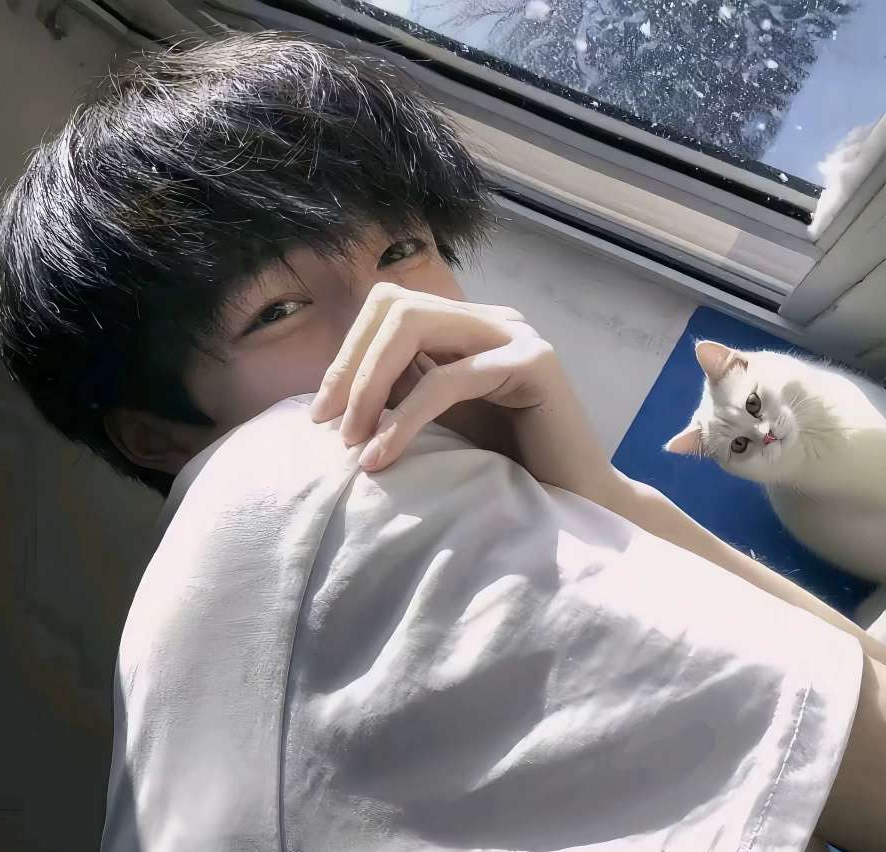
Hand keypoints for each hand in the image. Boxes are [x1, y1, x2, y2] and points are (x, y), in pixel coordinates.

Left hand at [308, 282, 561, 471]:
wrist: (572, 503)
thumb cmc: (503, 468)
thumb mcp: (439, 421)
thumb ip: (402, 390)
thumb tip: (338, 387)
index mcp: (466, 326)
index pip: (389, 307)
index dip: (346, 354)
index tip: (321, 414)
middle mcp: (491, 319)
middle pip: (395, 306)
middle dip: (351, 366)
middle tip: (330, 426)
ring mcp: (515, 335)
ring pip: (414, 328)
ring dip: (370, 386)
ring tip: (353, 444)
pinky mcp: (534, 364)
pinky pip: (450, 379)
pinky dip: (405, 418)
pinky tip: (382, 455)